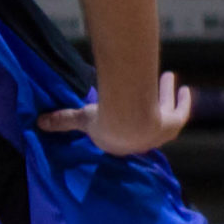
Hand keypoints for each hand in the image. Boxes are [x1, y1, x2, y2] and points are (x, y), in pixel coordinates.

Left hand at [38, 72, 194, 155]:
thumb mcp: (82, 119)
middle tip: (147, 97)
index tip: (120, 117)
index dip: (120, 127)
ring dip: (165, 95)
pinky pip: (180, 113)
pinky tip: (185, 90)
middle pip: (143, 123)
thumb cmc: (103, 123)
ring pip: (163, 111)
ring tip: (168, 77)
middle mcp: (140, 144)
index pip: (120, 137)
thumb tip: (39, 122)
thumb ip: (63, 120)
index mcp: (118, 146)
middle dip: (145, 108)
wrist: (128, 123)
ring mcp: (157, 135)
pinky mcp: (171, 126)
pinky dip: (183, 102)